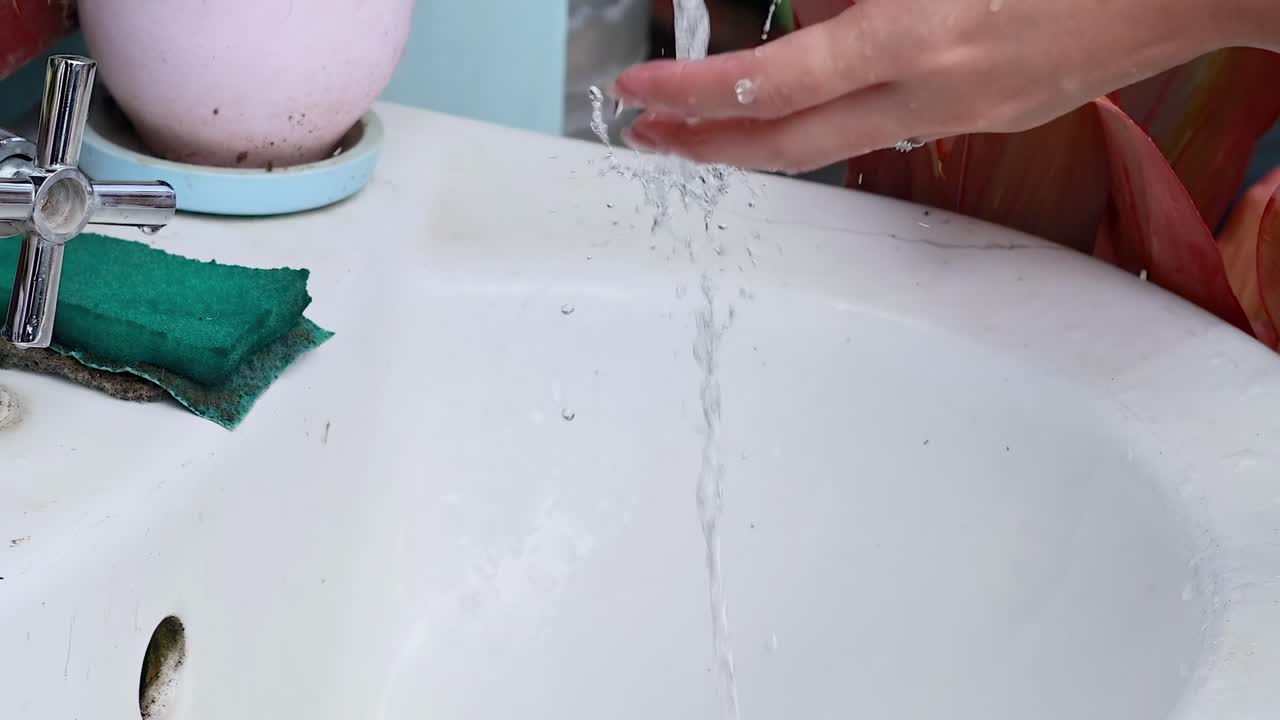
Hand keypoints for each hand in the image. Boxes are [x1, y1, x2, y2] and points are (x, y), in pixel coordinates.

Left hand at [615, 0, 1255, 173]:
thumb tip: (802, 6)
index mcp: (916, 35)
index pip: (769, 84)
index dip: (691, 94)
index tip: (638, 93)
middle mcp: (933, 92)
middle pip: (788, 144)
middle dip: (707, 147)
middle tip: (648, 140)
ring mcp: (963, 115)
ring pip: (833, 146)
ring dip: (760, 142)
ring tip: (707, 132)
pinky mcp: (988, 119)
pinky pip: (886, 127)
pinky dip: (830, 122)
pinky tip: (806, 106)